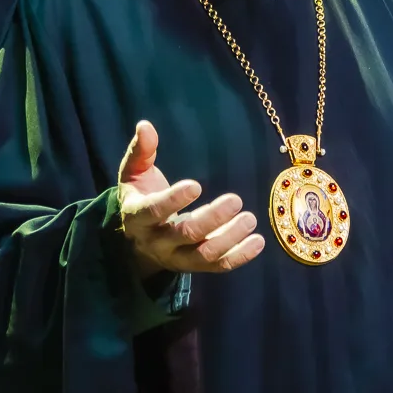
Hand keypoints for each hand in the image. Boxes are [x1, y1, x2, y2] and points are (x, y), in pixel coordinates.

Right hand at [117, 120, 265, 277]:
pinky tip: (258, 241)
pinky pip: (218, 266)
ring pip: (204, 255)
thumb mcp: (134, 174)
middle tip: (236, 200)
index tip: (196, 185)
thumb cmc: (140, 197)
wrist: (138, 240)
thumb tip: (145, 126)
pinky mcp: (195, 266)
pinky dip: (240, 256)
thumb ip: (141, 151)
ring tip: (251, 218)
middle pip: (186, 234)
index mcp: (138, 217)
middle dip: (212, 218)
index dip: (173, 200)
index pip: (154, 212)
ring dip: (230, 238)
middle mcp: (157, 242)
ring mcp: (177, 258)